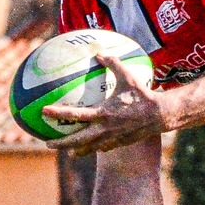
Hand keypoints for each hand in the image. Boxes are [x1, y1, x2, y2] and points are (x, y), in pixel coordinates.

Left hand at [45, 57, 166, 156]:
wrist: (160, 115)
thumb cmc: (143, 94)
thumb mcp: (128, 76)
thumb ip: (112, 63)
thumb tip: (99, 53)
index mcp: (103, 113)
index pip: (75, 114)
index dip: (58, 113)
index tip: (44, 111)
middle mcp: (104, 129)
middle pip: (77, 139)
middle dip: (61, 143)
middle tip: (47, 143)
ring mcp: (111, 139)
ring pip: (89, 147)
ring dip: (75, 150)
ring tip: (66, 151)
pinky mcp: (119, 143)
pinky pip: (102, 147)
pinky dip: (93, 148)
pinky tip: (88, 147)